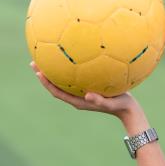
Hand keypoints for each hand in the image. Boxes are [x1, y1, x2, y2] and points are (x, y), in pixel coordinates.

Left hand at [29, 61, 146, 123]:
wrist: (128, 109)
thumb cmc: (120, 106)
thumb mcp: (111, 103)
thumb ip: (99, 100)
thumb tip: (88, 95)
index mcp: (78, 101)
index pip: (57, 92)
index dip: (46, 83)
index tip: (38, 72)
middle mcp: (78, 97)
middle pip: (56, 85)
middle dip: (45, 74)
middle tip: (35, 61)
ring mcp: (83, 93)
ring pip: (65, 80)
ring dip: (55, 71)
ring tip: (49, 57)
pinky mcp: (90, 88)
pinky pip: (77, 77)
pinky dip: (72, 68)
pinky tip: (76, 56)